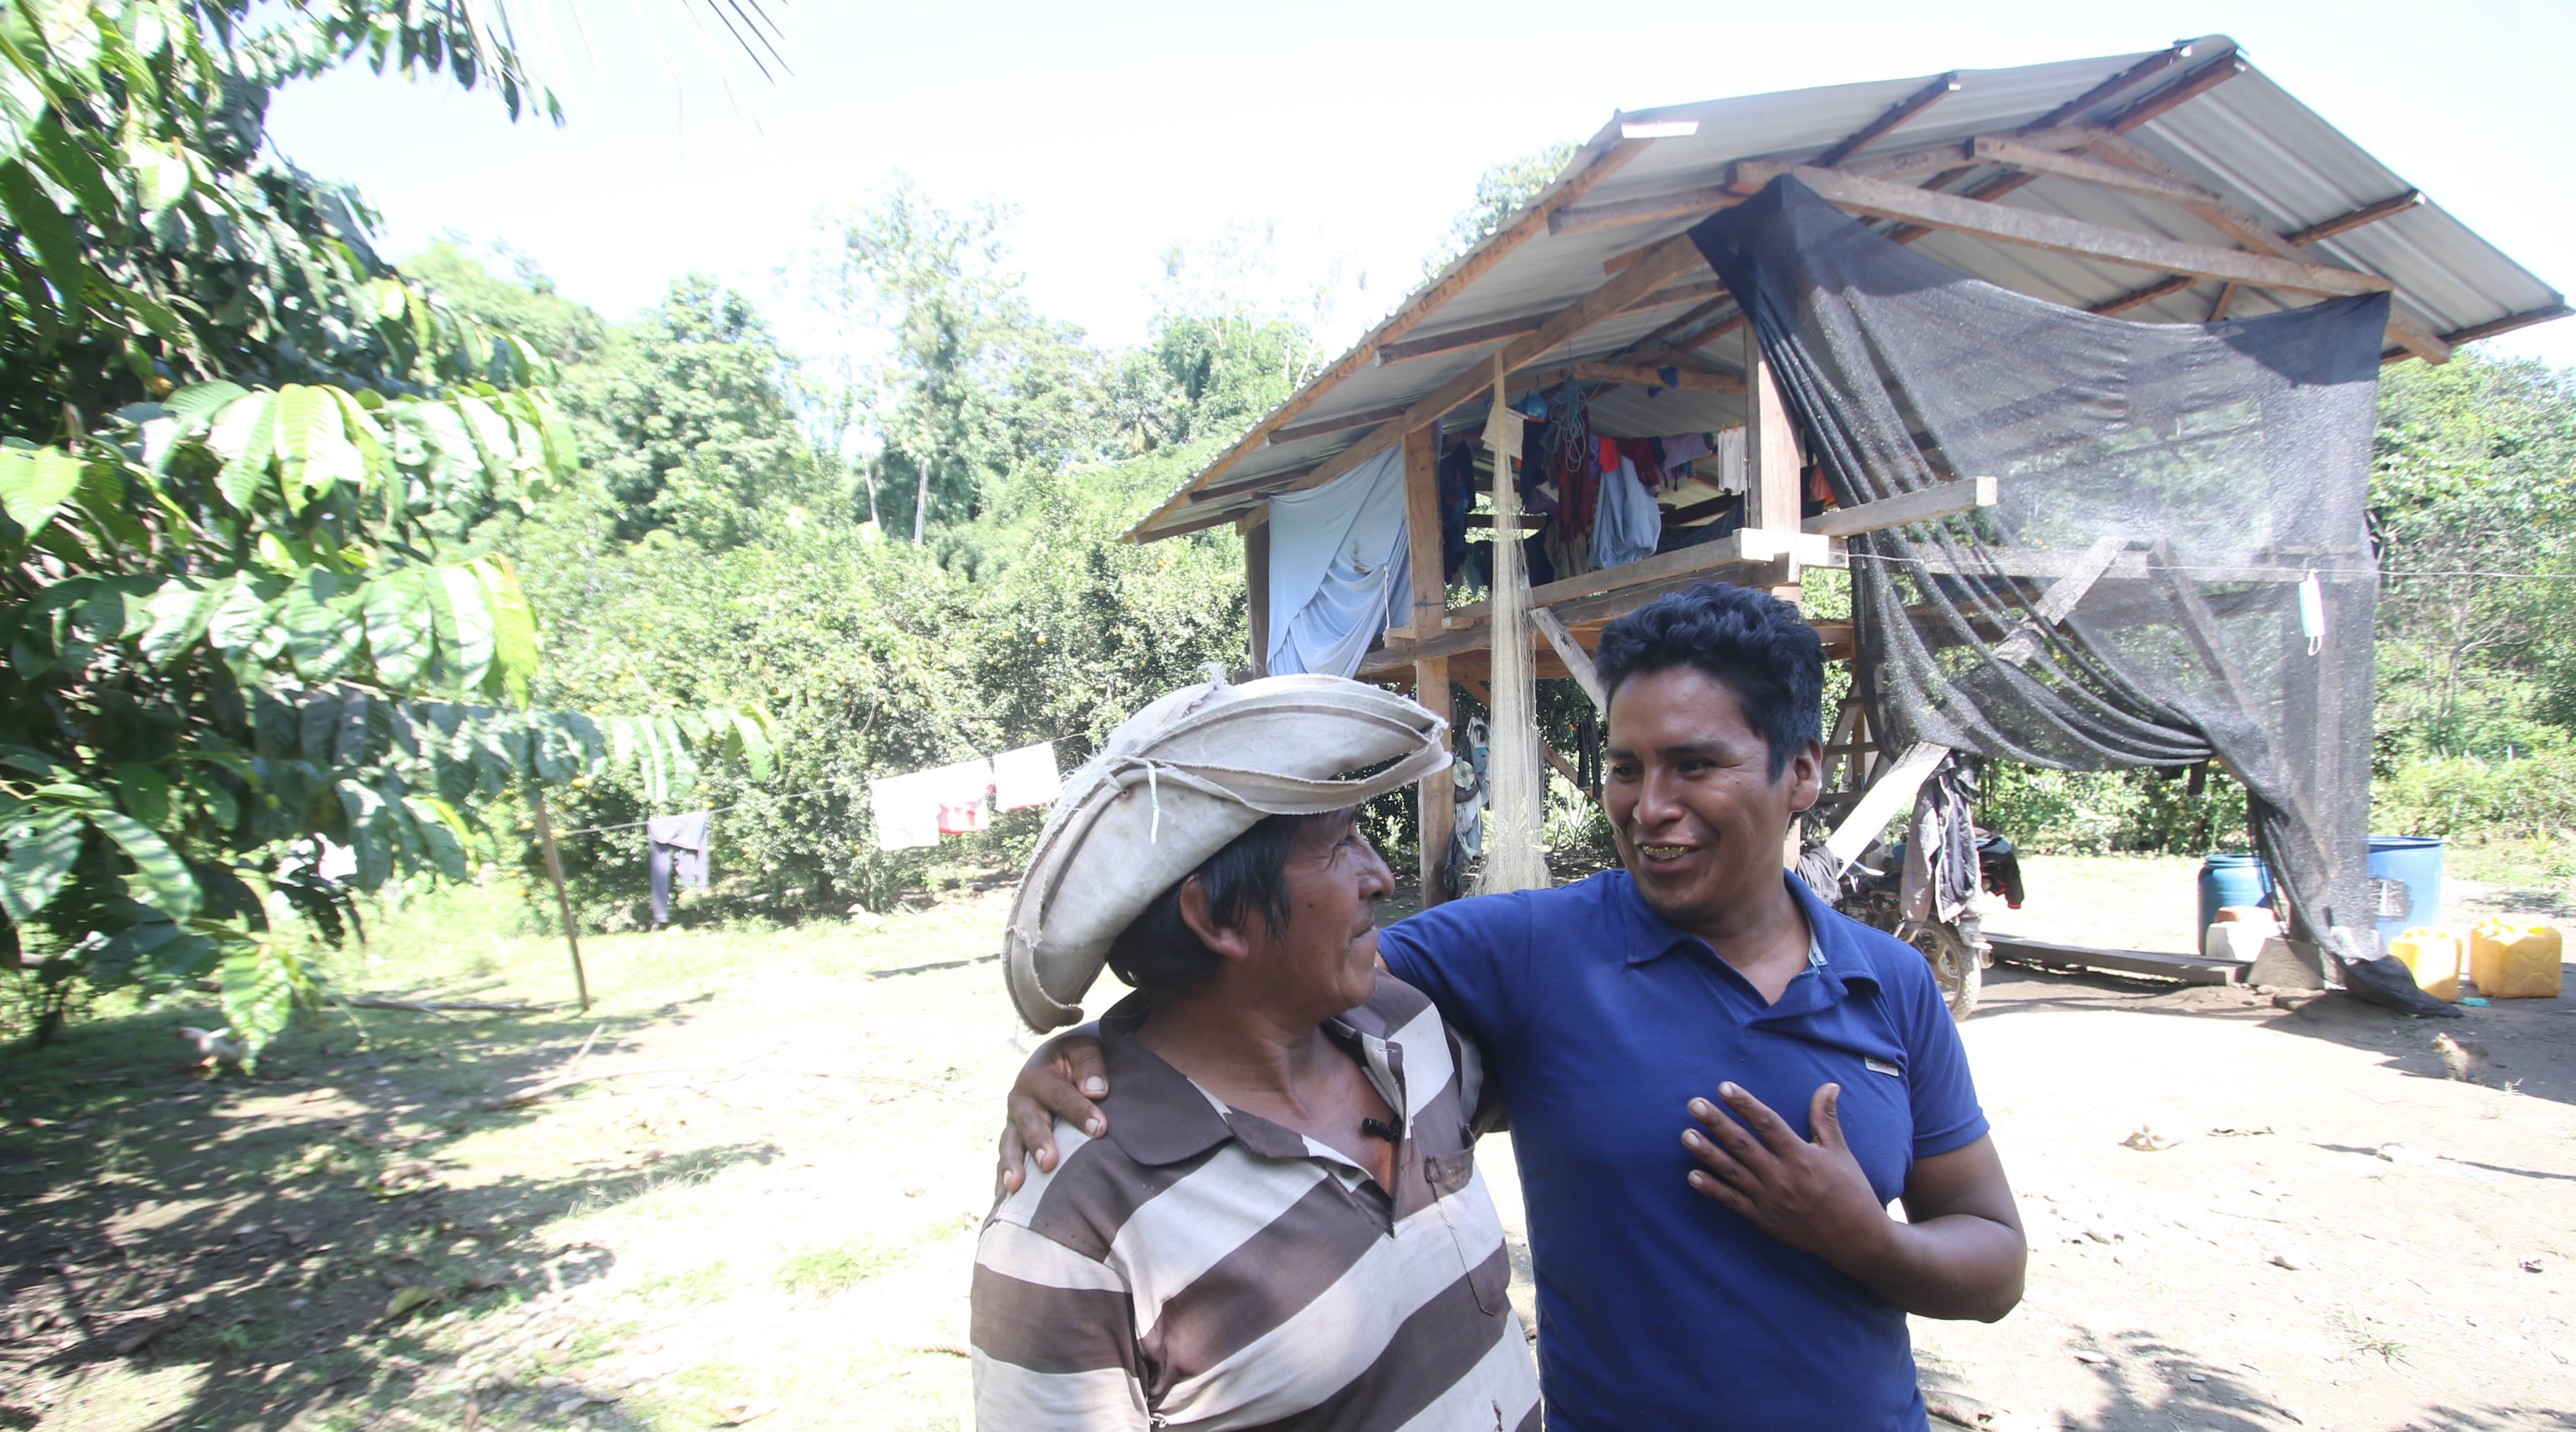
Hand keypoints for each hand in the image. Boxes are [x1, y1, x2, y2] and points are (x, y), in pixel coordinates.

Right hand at [997, 1033, 1108, 1195]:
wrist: (1056, 1063)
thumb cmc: (1076, 1059)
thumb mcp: (1084, 1049)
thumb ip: (1090, 1065)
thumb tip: (1096, 1091)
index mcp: (1038, 1075)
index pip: (1060, 1096)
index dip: (1079, 1111)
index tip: (1100, 1129)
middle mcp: (1020, 1100)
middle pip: (1030, 1123)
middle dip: (1039, 1143)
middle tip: (1050, 1162)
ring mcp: (1014, 1123)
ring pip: (1010, 1144)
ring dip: (1013, 1165)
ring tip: (1016, 1186)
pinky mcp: (1014, 1140)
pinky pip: (1005, 1161)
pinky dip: (1002, 1179)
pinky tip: (1003, 1200)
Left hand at [1681, 1082, 1890, 1269]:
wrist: (1855, 1239)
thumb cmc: (1850, 1191)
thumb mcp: (1840, 1151)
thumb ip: (1826, 1118)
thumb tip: (1829, 1085)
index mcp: (1801, 1156)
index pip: (1767, 1123)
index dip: (1745, 1104)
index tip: (1724, 1087)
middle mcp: (1781, 1176)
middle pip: (1743, 1144)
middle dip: (1717, 1123)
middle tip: (1693, 1104)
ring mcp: (1770, 1199)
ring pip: (1732, 1171)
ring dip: (1707, 1152)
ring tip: (1686, 1135)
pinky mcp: (1763, 1219)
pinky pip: (1733, 1202)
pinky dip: (1712, 1189)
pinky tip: (1692, 1177)